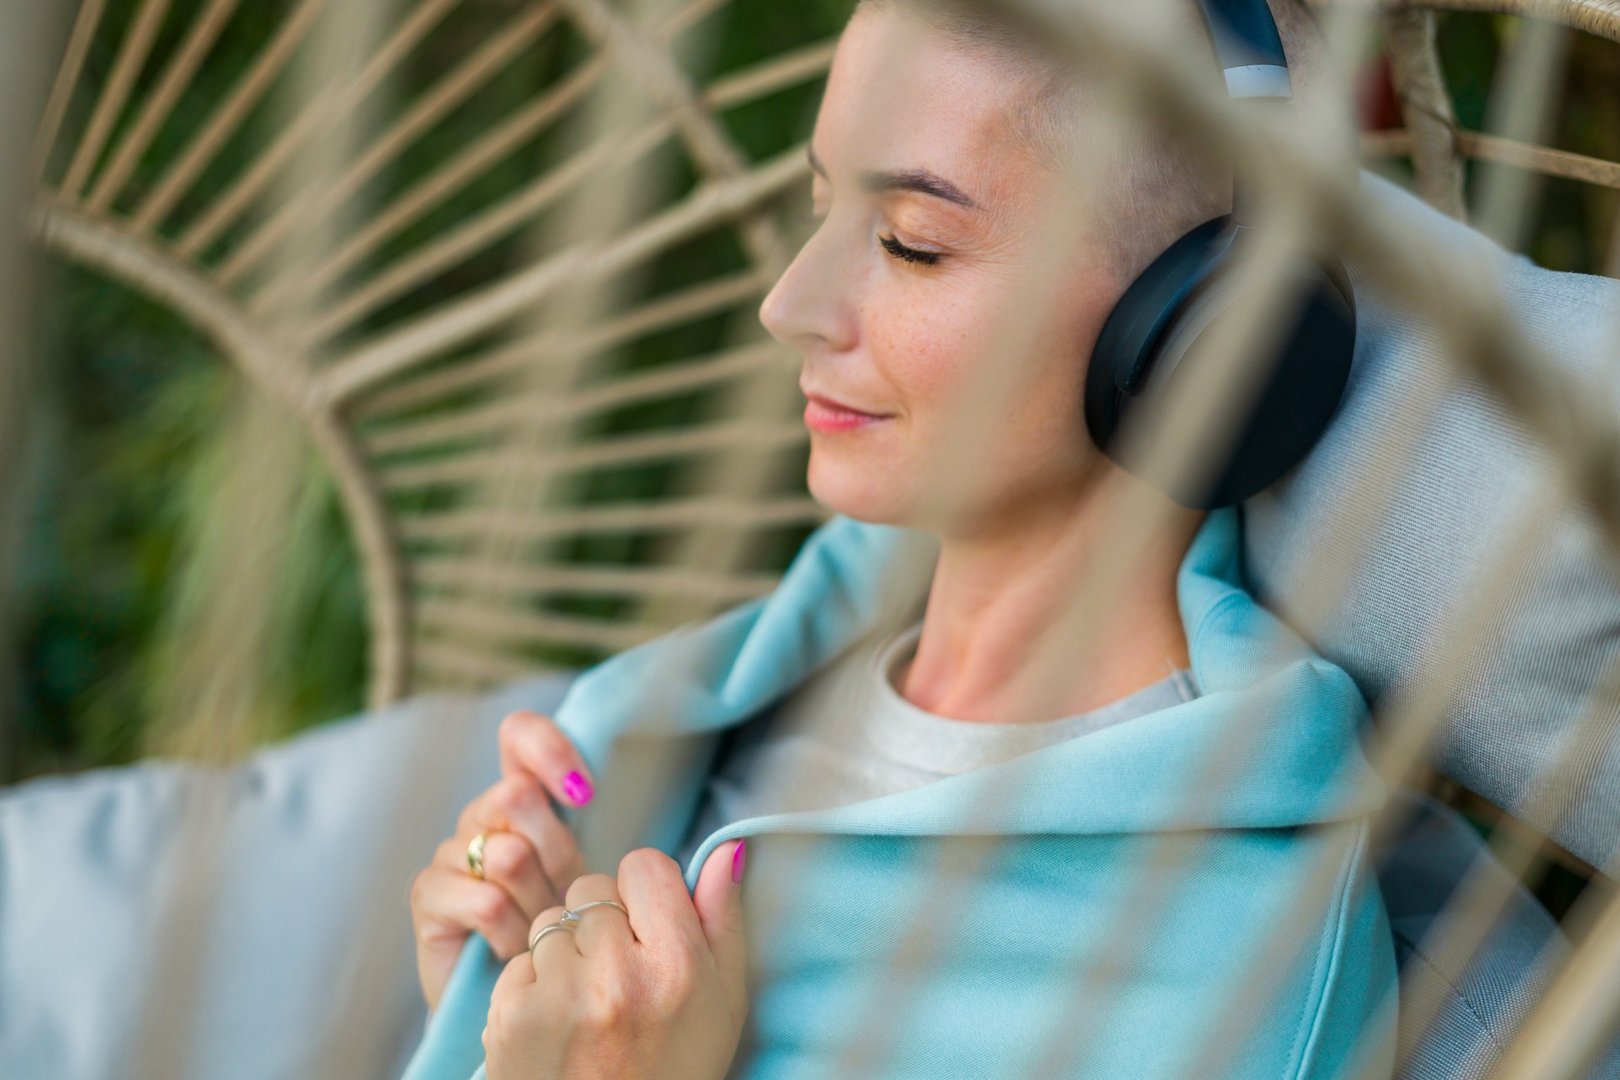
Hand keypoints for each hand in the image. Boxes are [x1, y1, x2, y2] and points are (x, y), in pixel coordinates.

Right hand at [409, 710, 596, 1010]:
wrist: (525, 1005)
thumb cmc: (566, 932)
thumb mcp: (594, 872)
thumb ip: (600, 831)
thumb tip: (596, 791)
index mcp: (521, 795)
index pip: (518, 734)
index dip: (550, 750)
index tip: (584, 795)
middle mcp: (480, 816)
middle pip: (517, 794)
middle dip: (557, 852)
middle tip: (562, 896)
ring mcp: (450, 853)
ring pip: (508, 854)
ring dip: (538, 905)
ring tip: (540, 933)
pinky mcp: (427, 896)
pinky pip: (485, 901)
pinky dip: (513, 934)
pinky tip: (513, 952)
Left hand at [483, 840, 749, 1079]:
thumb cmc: (674, 1070)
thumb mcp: (723, 1002)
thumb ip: (723, 919)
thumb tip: (724, 848)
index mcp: (678, 966)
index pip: (645, 865)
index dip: (647, 892)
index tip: (650, 928)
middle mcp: (617, 976)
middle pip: (592, 888)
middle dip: (604, 921)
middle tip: (619, 976)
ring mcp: (558, 997)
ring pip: (550, 921)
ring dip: (565, 952)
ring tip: (587, 1003)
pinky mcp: (511, 1017)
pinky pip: (518, 962)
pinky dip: (533, 987)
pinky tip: (556, 1025)